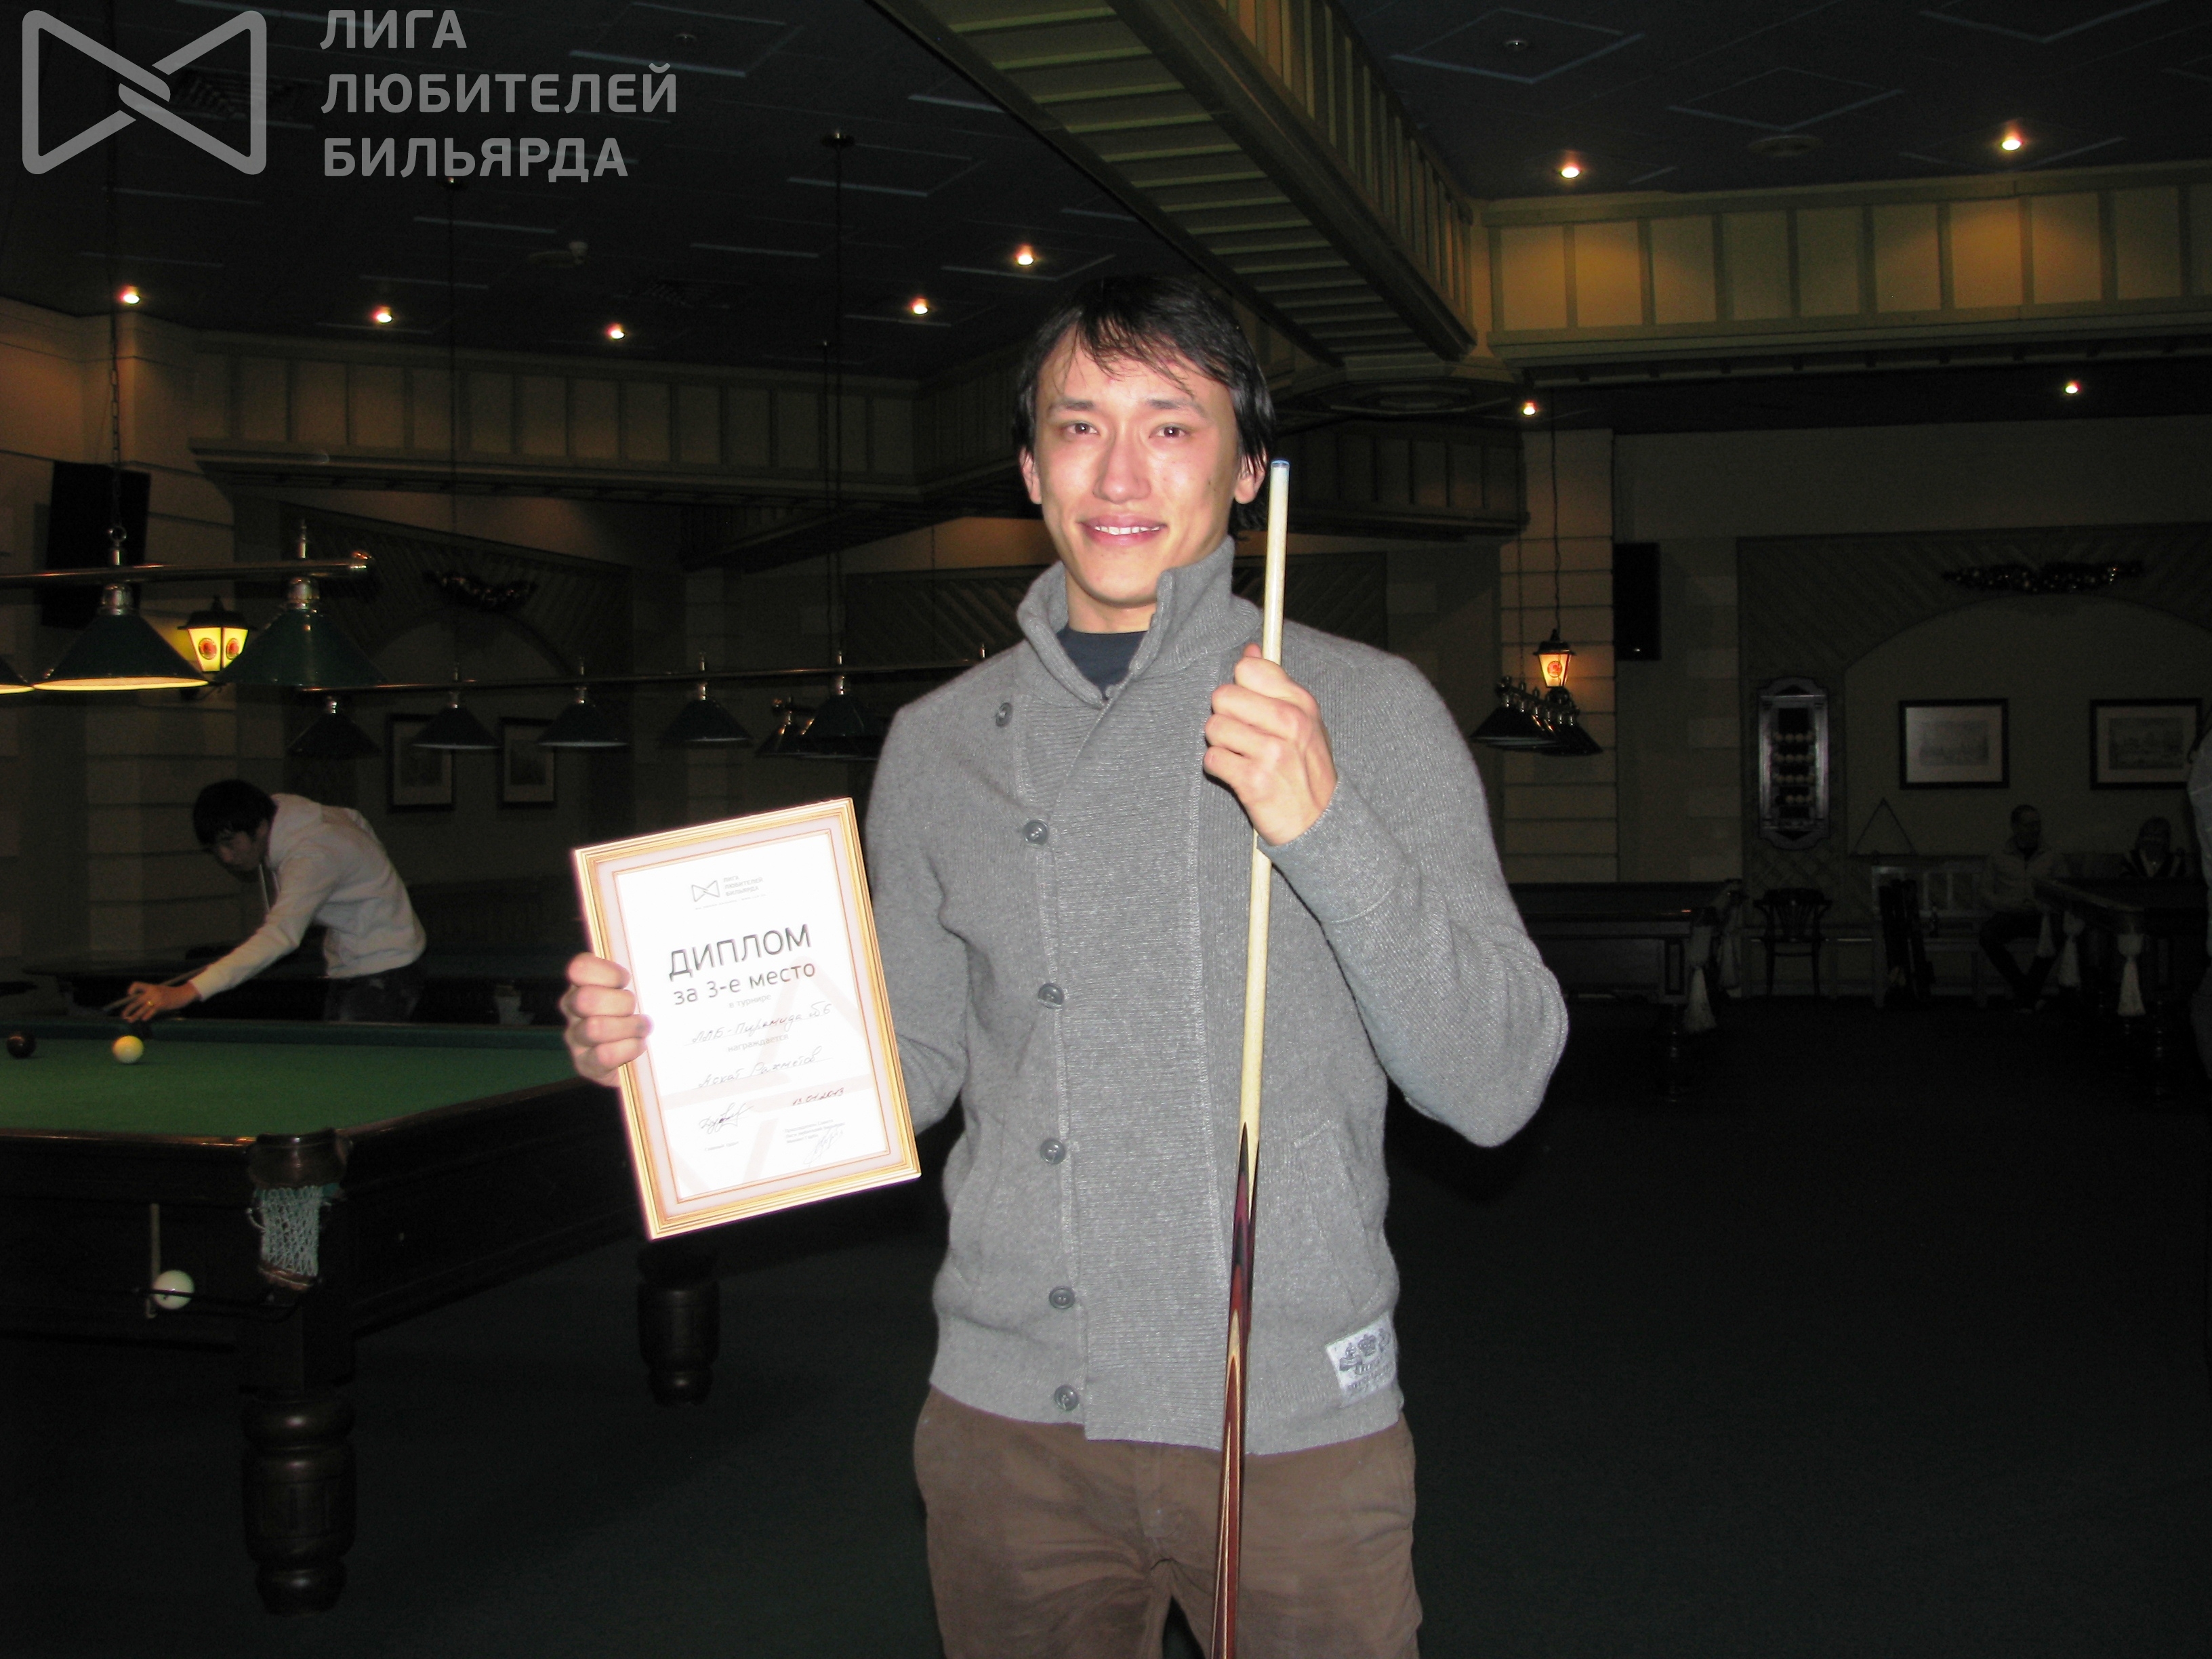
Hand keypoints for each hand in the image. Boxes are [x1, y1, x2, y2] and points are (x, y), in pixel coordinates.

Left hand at [121, 982, 197, 1022]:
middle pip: (136, 1000)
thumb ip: (150, 995)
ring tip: (130, 1020)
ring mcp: (157, 998)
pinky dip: (146, 1016)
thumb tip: (139, 1003)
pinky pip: (151, 1011)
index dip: (132, 989)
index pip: (137, 985)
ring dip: (135, 1015)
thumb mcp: (160, 990)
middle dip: (129, 1008)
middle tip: (123, 1015)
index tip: (129, 995)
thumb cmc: (172, 993)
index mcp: (151, 986)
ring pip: (142, 1008)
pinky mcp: (162, 1004)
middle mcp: (152, 991)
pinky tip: (143, 1019)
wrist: (184, 993)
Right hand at [561, 952, 648, 1083]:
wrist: (639, 1056)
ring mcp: (576, 1038)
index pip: (579, 967)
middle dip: (621, 1004)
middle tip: (637, 1009)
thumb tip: (664, 955)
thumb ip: (636, 972)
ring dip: (628, 1028)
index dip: (607, 972)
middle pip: (586, 999)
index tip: (626, 980)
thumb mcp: (637, 988)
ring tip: (644, 1028)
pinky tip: (640, 1046)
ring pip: (595, 1028)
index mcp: (582, 983)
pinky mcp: (585, 1065)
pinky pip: (604, 1055)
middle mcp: (572, 1009)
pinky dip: (628, 1049)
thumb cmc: (639, 1012)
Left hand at [1203, 643, 1336, 845]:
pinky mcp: (1254, 781)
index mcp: (1301, 704)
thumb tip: (1249, 651)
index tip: (1249, 706)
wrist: (1320, 822)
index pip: (1248, 669)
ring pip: (1214, 728)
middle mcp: (1289, 723)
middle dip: (1225, 717)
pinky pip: (1212, 760)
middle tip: (1243, 737)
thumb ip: (1275, 685)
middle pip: (1223, 696)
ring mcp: (1272, 752)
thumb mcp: (1305, 721)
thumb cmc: (1306, 769)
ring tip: (1242, 757)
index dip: (1240, 688)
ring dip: (1221, 745)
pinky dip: (1219, 768)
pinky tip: (1238, 775)